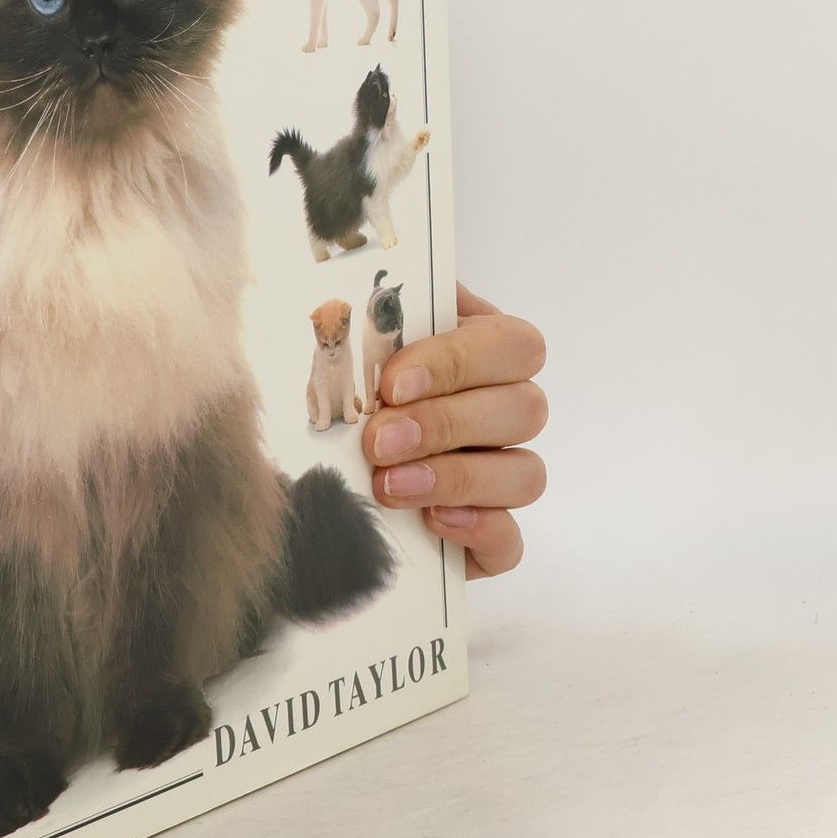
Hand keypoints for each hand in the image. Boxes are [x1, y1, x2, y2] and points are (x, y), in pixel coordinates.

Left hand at [364, 285, 546, 578]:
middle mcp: (504, 410)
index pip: (512, 343)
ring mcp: (502, 475)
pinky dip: (478, 531)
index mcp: (483, 351)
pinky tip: (432, 523)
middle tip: (379, 440)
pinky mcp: (488, 536)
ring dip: (457, 478)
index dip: (458, 362)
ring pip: (526, 474)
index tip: (392, 384)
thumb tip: (360, 295)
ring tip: (390, 486)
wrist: (310, 472)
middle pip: (526, 409)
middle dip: (447, 424)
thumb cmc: (342, 389)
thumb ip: (371, 318)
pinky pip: (511, 542)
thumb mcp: (353, 344)